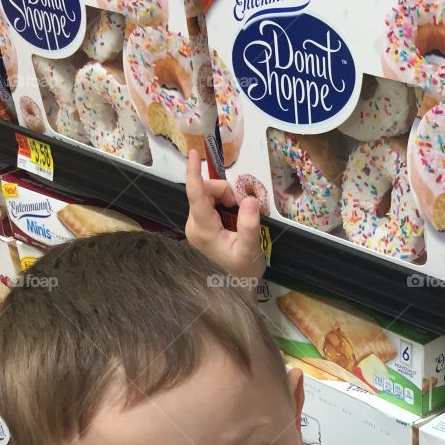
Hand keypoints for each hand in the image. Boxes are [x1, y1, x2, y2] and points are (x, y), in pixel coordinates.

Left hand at [184, 148, 264, 288]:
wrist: (235, 291)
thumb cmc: (242, 273)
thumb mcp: (250, 249)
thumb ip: (250, 224)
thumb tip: (250, 198)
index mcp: (203, 230)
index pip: (195, 195)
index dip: (194, 172)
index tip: (194, 153)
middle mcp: (194, 225)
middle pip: (204, 191)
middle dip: (224, 191)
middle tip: (241, 207)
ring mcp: (196, 226)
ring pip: (207, 196)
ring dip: (225, 198)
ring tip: (238, 216)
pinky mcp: (200, 227)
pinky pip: (210, 204)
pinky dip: (223, 205)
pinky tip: (232, 219)